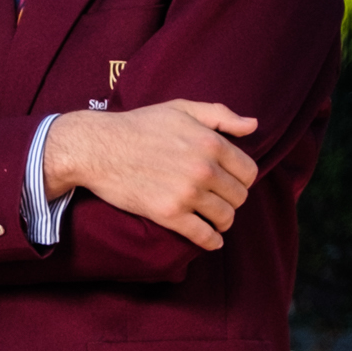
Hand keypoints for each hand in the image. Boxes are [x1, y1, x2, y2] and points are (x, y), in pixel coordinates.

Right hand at [41, 100, 262, 250]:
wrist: (98, 148)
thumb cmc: (139, 125)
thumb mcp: (181, 108)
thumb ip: (220, 115)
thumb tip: (253, 126)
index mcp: (211, 142)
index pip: (248, 171)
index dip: (242, 179)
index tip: (231, 182)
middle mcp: (204, 169)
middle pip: (239, 196)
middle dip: (232, 199)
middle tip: (220, 200)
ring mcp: (187, 193)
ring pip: (224, 217)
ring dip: (223, 221)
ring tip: (215, 219)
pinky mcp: (169, 214)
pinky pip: (203, 235)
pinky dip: (211, 241)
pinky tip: (211, 240)